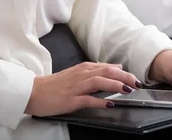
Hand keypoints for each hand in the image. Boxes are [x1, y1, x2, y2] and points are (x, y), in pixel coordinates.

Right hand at [24, 62, 141, 116]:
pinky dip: (100, 101)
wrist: (34, 91)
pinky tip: (110, 104)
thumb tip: (117, 67)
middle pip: (107, 72)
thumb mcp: (78, 73)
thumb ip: (97, 70)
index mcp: (84, 68)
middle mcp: (82, 75)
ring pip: (100, 82)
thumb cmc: (55, 84)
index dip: (124, 73)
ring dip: (115, 85)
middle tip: (137, 83)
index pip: (108, 67)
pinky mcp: (71, 100)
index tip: (136, 78)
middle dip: (125, 77)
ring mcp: (76, 87)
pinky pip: (88, 99)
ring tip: (128, 90)